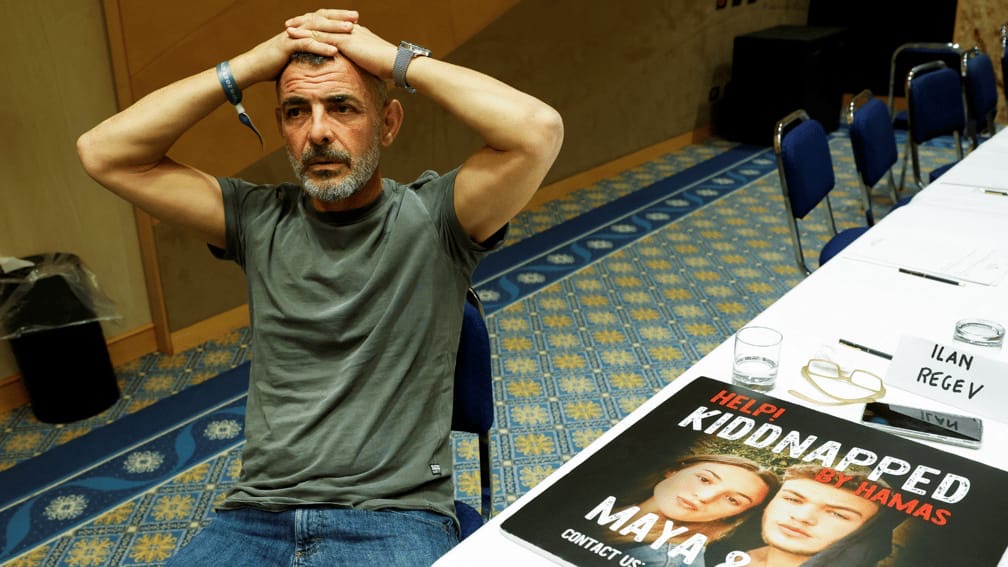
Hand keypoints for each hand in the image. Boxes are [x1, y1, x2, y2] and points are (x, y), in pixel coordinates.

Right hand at [230, 9, 357, 86]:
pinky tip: (334, 50)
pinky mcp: (286, 46)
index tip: (355, 18)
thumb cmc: (274, 63)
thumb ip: (308, 53)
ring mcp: (291, 35)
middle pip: (321, 18)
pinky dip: (321, 46)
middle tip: (356, 18)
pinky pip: (306, 44)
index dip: (337, 17)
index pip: (321, 17)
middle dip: (340, 17)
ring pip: (316, 28)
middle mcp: (297, 28)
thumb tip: (323, 58)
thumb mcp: (295, 56)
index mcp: (300, 29)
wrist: (252, 67)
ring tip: (351, 30)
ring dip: (334, 29)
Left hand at [285, 9, 397, 79]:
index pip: (334, 25)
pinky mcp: (344, 40)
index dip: (320, 26)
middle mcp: (350, 29)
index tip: (308, 28)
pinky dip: (305, 34)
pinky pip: (320, 35)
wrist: (399, 64)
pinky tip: (293, 36)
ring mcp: (347, 33)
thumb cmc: (391, 68)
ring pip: (319, 25)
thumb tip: (365, 74)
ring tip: (287, 28)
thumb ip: (366, 65)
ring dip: (301, 25)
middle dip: (306, 21)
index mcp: (357, 33)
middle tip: (291, 24)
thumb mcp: (375, 65)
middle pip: (324, 20)